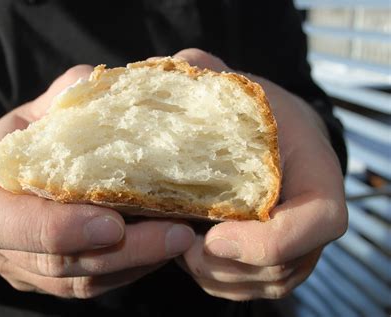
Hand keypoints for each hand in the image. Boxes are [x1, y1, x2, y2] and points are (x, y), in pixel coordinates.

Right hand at [0, 65, 194, 297]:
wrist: (9, 175)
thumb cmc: (27, 138)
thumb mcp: (40, 111)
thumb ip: (72, 100)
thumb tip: (124, 86)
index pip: (11, 225)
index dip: (60, 229)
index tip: (114, 223)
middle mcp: (3, 246)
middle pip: (60, 263)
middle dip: (123, 252)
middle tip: (178, 233)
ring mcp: (30, 269)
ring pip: (85, 281)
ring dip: (139, 262)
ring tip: (183, 238)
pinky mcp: (58, 279)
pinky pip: (99, 284)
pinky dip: (136, 268)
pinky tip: (166, 247)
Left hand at [173, 48, 347, 300]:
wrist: (279, 141)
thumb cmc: (266, 117)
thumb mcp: (246, 91)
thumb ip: (213, 74)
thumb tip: (178, 65)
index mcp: (318, 179)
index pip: (318, 223)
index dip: (269, 241)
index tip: (214, 236)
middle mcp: (314, 224)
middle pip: (279, 267)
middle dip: (222, 263)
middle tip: (176, 237)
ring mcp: (296, 251)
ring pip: (257, 284)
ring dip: (211, 271)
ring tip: (177, 239)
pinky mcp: (273, 265)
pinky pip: (244, 287)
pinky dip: (211, 277)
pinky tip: (187, 248)